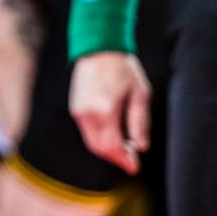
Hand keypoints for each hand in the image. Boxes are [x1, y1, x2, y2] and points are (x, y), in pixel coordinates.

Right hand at [68, 51, 150, 173]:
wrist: (98, 48)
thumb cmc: (124, 69)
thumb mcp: (140, 95)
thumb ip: (140, 123)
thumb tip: (141, 148)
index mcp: (105, 111)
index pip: (113, 146)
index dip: (124, 160)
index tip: (135, 167)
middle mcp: (87, 114)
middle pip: (99, 148)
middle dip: (116, 158)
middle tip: (132, 162)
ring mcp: (78, 111)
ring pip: (92, 142)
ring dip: (108, 151)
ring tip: (126, 150)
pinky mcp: (75, 109)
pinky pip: (87, 132)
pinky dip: (100, 140)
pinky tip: (114, 138)